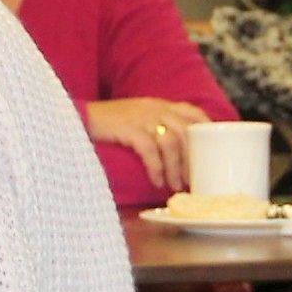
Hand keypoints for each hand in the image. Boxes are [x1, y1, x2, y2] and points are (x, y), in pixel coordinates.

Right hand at [85, 98, 213, 191]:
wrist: (76, 117)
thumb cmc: (106, 124)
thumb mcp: (135, 118)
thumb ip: (155, 128)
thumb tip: (177, 155)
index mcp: (158, 104)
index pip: (193, 112)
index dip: (207, 130)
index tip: (214, 152)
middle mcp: (154, 107)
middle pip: (186, 132)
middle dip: (193, 160)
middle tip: (194, 183)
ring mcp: (140, 116)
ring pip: (171, 142)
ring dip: (176, 168)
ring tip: (175, 186)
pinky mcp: (127, 128)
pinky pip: (149, 149)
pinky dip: (156, 168)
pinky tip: (156, 182)